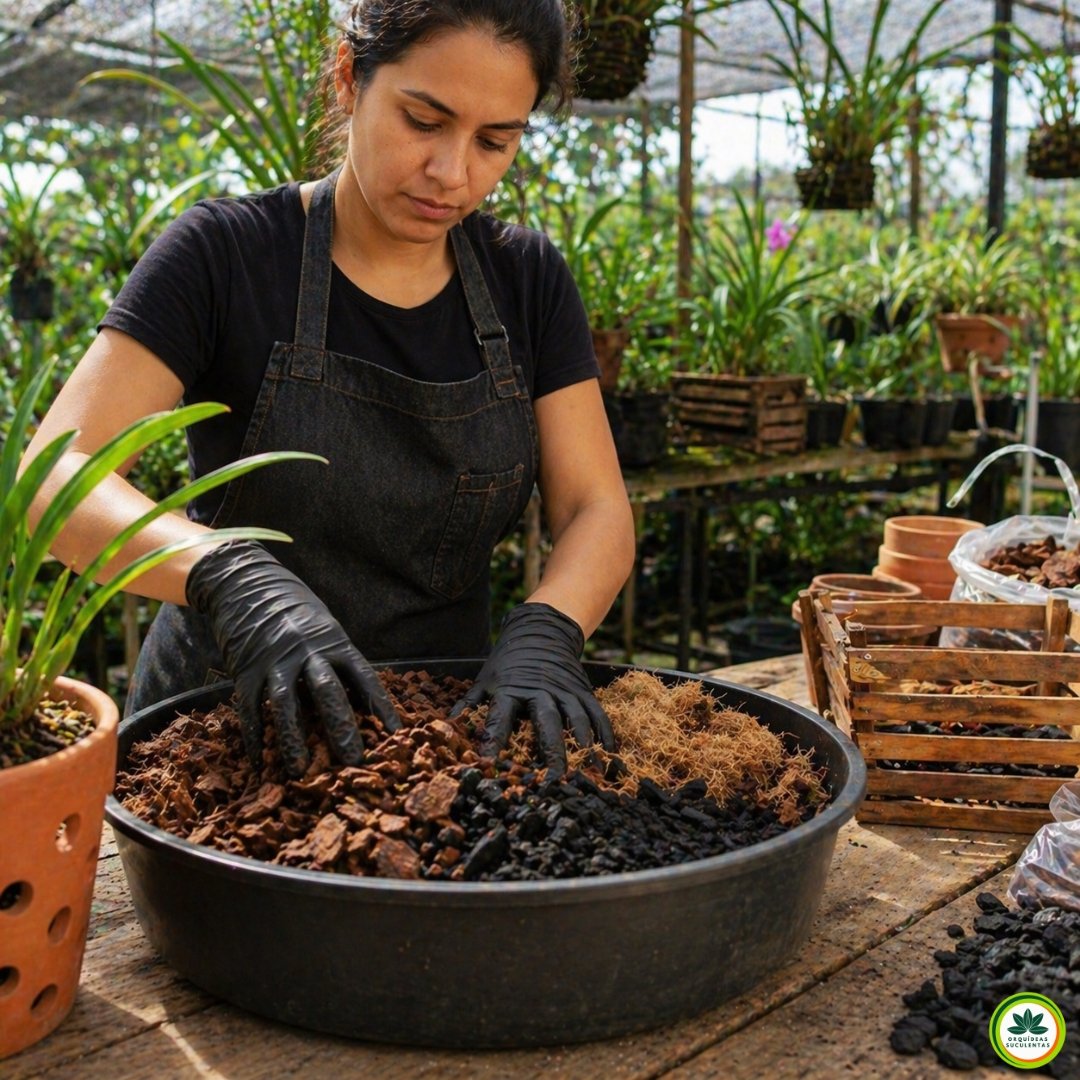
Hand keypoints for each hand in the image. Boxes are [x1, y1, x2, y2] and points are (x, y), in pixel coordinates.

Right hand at [186, 540, 400, 774]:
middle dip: (341, 727)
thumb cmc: (294, 611)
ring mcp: (274, 660)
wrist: (247, 583)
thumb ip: (340, 662)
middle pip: (327, 692)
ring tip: (300, 769)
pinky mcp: (246, 669)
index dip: (380, 705)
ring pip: (286, 703)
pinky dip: (255, 734)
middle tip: (353, 760)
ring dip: (294, 739)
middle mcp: (307, 651)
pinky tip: (261, 759)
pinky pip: (250, 706)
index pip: (363, 677)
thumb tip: (363, 703)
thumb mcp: (325, 629)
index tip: (395, 733)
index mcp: (334, 642)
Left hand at [450, 602, 613, 777]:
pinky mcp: (583, 690)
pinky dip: (604, 734)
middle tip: (553, 780)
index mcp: (510, 690)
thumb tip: (447, 727)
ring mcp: (565, 690)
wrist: (541, 631)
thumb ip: (469, 705)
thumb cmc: (508, 663)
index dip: (494, 741)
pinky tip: (608, 755)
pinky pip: (597, 713)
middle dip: (550, 752)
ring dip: (584, 747)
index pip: (500, 719)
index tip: (491, 765)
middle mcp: (540, 690)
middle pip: (546, 723)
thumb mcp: (485, 680)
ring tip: (590, 773)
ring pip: (577, 720)